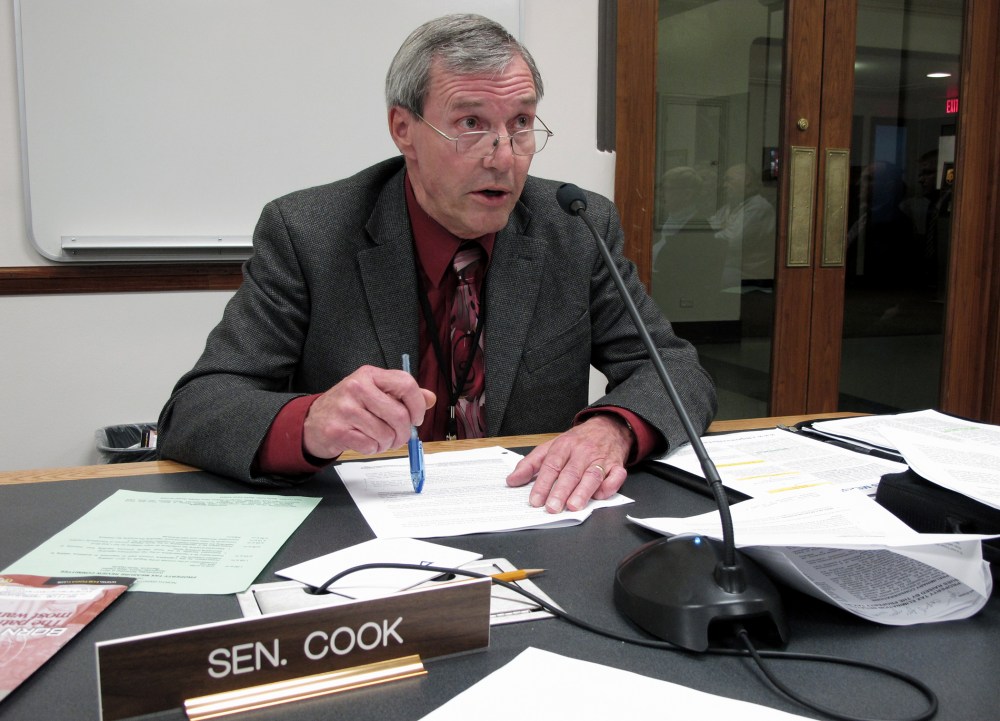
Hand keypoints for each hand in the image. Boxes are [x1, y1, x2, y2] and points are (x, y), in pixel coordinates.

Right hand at [303, 365, 435, 458]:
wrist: (313, 422)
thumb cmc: (348, 406)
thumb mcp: (374, 392)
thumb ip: (402, 394)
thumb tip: (430, 398)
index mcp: (370, 375)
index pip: (406, 384)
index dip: (417, 405)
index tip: (416, 418)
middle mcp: (357, 387)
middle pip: (399, 415)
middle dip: (404, 433)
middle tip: (399, 437)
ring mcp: (345, 409)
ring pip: (386, 434)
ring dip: (388, 443)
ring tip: (379, 439)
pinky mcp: (337, 430)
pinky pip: (370, 446)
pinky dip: (373, 449)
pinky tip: (365, 442)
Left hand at [506, 414, 631, 512]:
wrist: (608, 426)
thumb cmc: (578, 440)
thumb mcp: (551, 446)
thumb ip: (530, 464)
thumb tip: (512, 480)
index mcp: (564, 446)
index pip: (551, 465)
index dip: (542, 484)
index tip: (535, 500)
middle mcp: (582, 452)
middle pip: (570, 472)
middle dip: (561, 491)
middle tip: (552, 507)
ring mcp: (600, 458)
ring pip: (592, 476)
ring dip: (583, 492)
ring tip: (573, 506)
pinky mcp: (617, 465)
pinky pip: (615, 476)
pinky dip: (609, 486)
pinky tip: (600, 495)